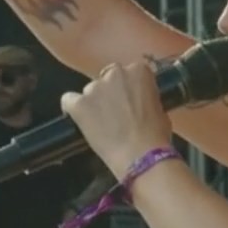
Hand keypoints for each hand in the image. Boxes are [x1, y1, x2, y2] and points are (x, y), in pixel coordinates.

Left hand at [61, 62, 172, 176]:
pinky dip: (72, 109)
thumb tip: (138, 102)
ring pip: (90, 91)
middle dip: (110, 92)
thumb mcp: (159, 109)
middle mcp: (115, 73)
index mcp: (139, 71)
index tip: (129, 101)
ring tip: (100, 124)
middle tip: (115, 113)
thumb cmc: (155, 136)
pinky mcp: (79, 104)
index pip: (129, 72)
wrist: (141, 156)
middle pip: (107, 78)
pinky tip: (78, 119)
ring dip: (94, 103)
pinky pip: (68, 100)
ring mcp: (94, 88)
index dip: (128, 88)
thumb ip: (145, 97)